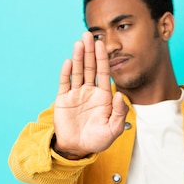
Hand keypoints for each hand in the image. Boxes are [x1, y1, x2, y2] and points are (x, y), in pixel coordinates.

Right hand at [53, 32, 127, 158]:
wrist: (78, 149)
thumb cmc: (98, 140)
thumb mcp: (114, 129)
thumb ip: (119, 112)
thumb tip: (119, 94)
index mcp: (103, 96)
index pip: (103, 73)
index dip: (102, 58)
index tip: (102, 44)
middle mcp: (89, 92)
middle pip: (89, 67)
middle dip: (90, 51)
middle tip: (89, 34)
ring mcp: (76, 94)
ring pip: (77, 72)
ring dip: (78, 57)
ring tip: (79, 43)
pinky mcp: (63, 100)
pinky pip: (65, 83)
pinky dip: (66, 72)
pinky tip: (69, 61)